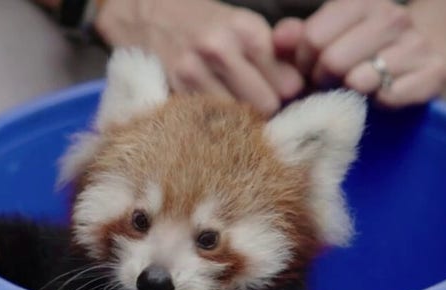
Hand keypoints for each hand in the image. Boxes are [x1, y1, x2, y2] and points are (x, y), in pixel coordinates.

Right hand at [95, 0, 303, 114]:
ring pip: (236, 118)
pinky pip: (208, 120)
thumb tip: (296, 88)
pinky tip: (211, 110)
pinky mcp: (174, 90)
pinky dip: (214, 120)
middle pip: (264, 106)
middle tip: (254, 104)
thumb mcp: (243, 25)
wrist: (149, 14)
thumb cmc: (205, 22)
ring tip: (232, 107)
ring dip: (239, 119)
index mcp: (246, 29)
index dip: (284, 94)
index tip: (276, 94)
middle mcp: (220, 48)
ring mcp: (193, 71)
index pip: (286, 85)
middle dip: (264, 109)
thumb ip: (277, 53)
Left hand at [273, 0, 445, 106]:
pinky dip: (380, 103)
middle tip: (331, 83)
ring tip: (355, 87)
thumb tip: (278, 40)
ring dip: (351, 92)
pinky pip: (390, 97)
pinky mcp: (435, 72)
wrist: (423, 53)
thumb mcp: (325, 35)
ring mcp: (416, 43)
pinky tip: (382, 94)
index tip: (311, 68)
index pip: (312, 38)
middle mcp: (392, 17)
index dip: (304, 62)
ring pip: (360, 80)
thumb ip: (296, 37)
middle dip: (324, 80)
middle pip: (333, 60)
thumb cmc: (361, 49)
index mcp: (360, 3)